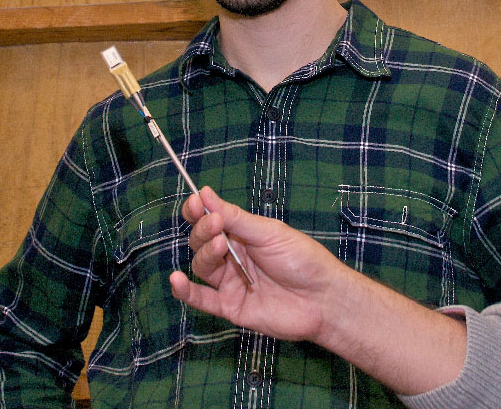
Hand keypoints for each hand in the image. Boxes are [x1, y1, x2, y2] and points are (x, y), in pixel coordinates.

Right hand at [168, 187, 340, 343]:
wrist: (323, 298)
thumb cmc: (303, 260)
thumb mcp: (269, 232)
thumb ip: (236, 218)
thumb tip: (206, 194)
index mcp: (243, 234)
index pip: (211, 220)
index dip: (199, 211)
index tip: (195, 201)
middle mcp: (233, 257)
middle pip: (203, 242)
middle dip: (204, 230)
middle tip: (216, 225)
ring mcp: (231, 282)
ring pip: (202, 266)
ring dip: (204, 254)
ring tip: (220, 246)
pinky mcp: (231, 307)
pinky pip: (203, 300)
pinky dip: (186, 291)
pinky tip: (176, 280)